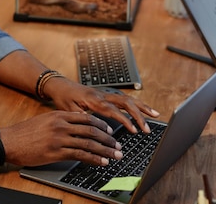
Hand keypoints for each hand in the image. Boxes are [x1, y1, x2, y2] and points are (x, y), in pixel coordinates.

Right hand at [1, 110, 122, 166]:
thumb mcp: (45, 120)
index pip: (86, 118)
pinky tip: (102, 162)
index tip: (110, 131)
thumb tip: (77, 126)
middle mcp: (61, 125)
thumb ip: (61, 121)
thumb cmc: (25, 132)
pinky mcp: (56, 152)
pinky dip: (94, 159)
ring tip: (115, 155)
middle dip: (108, 139)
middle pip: (91, 131)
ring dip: (105, 150)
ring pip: (89, 143)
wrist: (10, 141)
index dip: (101, 125)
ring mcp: (59, 139)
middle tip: (118, 145)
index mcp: (59, 115)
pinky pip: (81, 155)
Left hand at [43, 77, 159, 133]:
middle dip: (139, 115)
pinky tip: (144, 110)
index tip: (135, 130)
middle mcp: (102, 95)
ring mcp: (106, 94)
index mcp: (94, 100)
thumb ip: (81, 118)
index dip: (126, 120)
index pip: (114, 110)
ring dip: (142, 107)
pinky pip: (124, 99)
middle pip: (126, 103)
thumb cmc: (63, 97)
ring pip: (128, 99)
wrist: (59, 85)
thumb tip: (93, 128)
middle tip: (147, 128)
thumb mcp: (68, 109)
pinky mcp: (106, 95)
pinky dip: (136, 104)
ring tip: (156, 115)